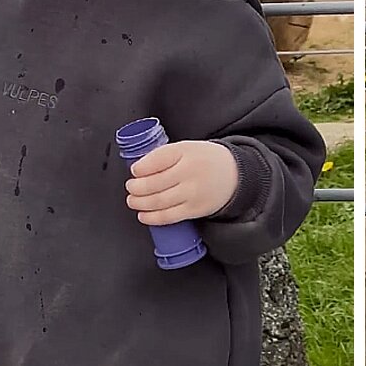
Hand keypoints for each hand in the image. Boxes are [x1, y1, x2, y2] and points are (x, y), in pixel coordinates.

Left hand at [124, 141, 238, 225]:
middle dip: (135, 188)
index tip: (134, 171)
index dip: (140, 168)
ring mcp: (192, 193)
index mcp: (186, 152)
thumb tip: (138, 170)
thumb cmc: (206, 160)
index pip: (157, 160)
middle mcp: (189, 172)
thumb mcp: (187, 147)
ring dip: (139, 203)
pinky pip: (168, 216)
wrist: (235, 175)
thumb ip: (164, 155)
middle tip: (130, 187)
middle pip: (153, 183)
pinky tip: (144, 215)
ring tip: (133, 200)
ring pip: (158, 201)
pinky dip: (152, 218)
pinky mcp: (194, 209)